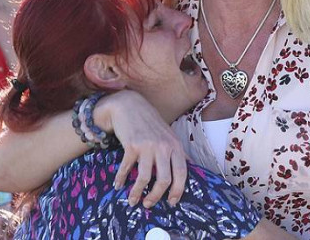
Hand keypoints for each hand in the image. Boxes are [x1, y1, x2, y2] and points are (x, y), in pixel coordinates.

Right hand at [94, 91, 187, 207]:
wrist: (129, 105)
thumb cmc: (150, 123)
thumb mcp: (168, 135)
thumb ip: (177, 151)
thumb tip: (190, 167)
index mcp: (175, 145)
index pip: (182, 173)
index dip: (178, 190)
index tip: (172, 202)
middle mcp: (163, 146)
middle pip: (164, 180)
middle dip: (156, 196)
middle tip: (149, 204)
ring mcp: (147, 146)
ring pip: (144, 178)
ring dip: (137, 193)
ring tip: (133, 201)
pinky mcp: (131, 145)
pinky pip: (126, 168)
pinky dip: (121, 179)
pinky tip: (118, 185)